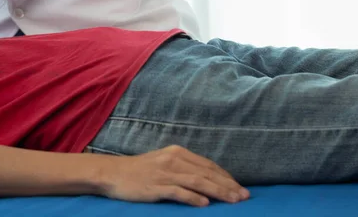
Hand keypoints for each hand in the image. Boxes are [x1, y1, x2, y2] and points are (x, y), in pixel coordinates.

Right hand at [98, 145, 249, 206]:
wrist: (112, 173)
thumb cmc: (139, 170)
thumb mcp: (163, 161)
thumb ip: (183, 167)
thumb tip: (206, 179)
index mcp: (177, 153)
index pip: (208, 165)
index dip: (226, 176)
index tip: (239, 187)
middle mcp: (173, 160)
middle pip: (206, 173)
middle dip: (228, 185)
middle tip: (244, 196)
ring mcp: (164, 173)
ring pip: (197, 182)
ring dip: (218, 191)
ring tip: (233, 200)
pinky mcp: (155, 186)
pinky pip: (178, 192)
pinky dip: (193, 198)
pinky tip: (205, 204)